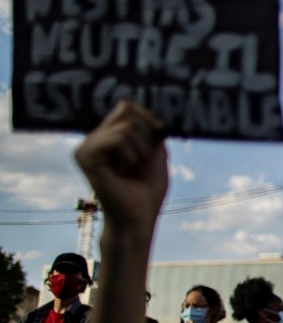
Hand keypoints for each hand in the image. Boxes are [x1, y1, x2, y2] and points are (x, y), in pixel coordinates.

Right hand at [73, 100, 167, 228]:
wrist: (139, 217)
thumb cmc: (147, 190)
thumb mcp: (156, 153)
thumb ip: (148, 129)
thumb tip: (134, 106)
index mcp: (109, 137)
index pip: (126, 107)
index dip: (147, 118)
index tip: (158, 137)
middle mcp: (95, 139)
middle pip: (126, 111)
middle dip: (146, 136)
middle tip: (141, 162)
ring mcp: (87, 146)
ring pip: (125, 126)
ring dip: (141, 149)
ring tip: (132, 169)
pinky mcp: (84, 155)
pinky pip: (117, 137)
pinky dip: (131, 154)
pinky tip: (124, 171)